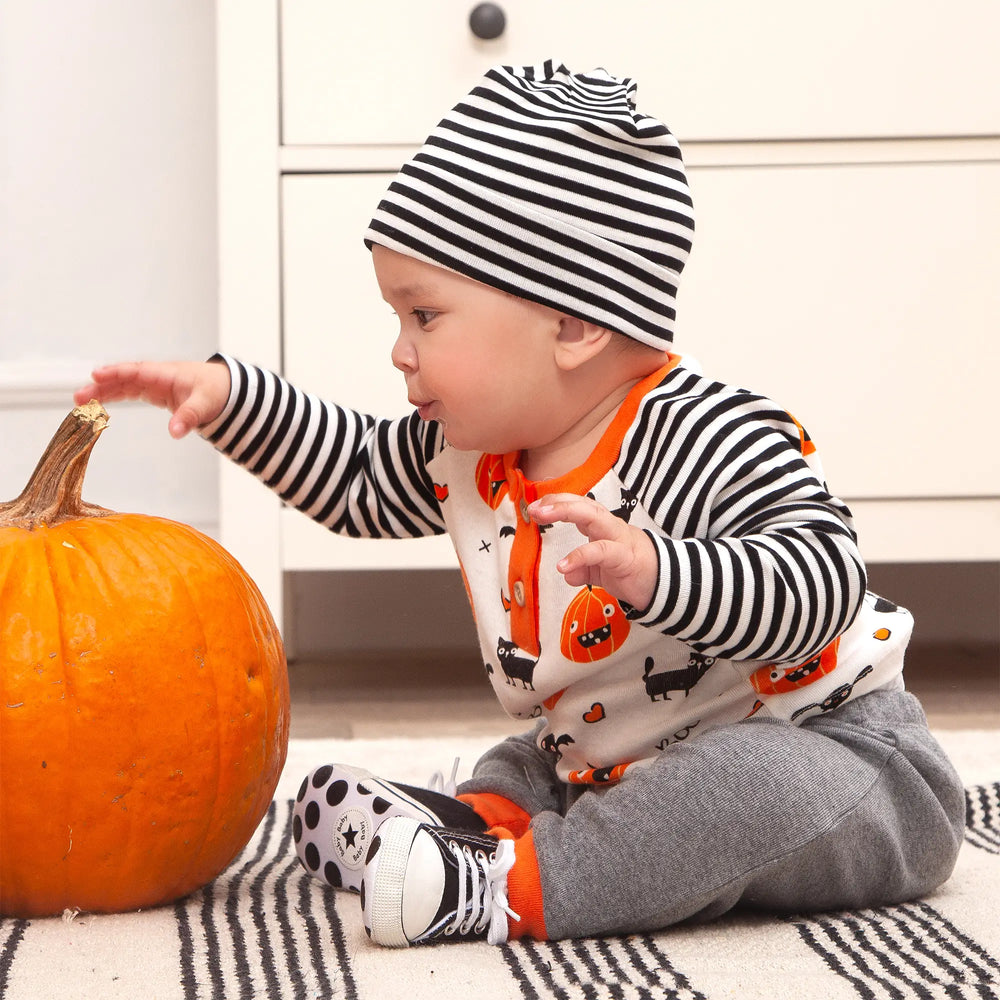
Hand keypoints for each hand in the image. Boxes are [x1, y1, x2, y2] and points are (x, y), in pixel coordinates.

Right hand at [73, 360, 230, 438]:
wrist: (227, 390)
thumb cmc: (217, 391)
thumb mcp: (205, 405)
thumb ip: (189, 417)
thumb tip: (175, 432)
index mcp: (168, 373)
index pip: (138, 371)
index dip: (117, 373)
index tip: (97, 375)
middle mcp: (158, 376)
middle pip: (125, 378)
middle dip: (102, 386)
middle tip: (79, 396)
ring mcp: (156, 383)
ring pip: (125, 385)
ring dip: (104, 392)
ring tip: (81, 402)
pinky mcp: (157, 392)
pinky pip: (132, 392)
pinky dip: (116, 396)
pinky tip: (100, 404)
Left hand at [529, 493, 656, 611]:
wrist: (666, 584)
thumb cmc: (632, 571)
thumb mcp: (602, 572)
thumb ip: (584, 569)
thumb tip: (567, 574)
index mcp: (603, 527)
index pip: (580, 506)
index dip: (558, 502)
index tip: (536, 504)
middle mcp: (610, 527)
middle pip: (585, 504)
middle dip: (559, 501)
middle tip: (534, 507)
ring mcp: (619, 539)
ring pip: (593, 517)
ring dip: (566, 511)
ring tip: (542, 516)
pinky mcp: (625, 558)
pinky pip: (601, 551)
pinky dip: (580, 556)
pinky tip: (563, 566)